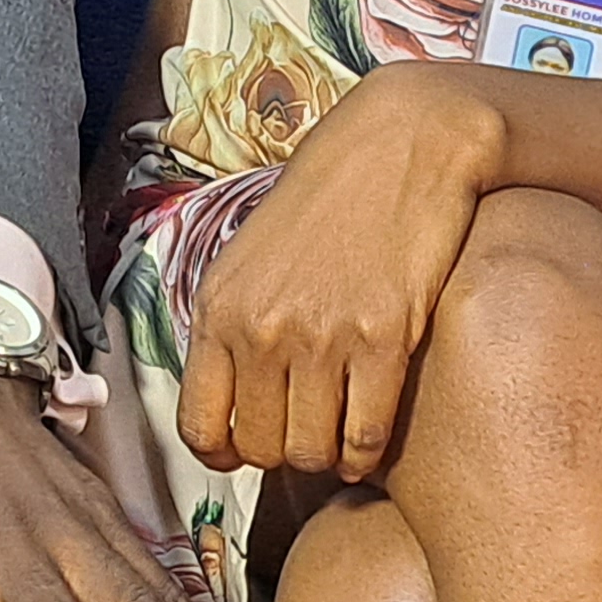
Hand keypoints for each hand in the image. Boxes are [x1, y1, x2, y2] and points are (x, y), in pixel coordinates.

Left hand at [176, 59, 507, 484]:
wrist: (401, 145)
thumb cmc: (326, 203)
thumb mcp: (251, 256)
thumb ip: (233, 326)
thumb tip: (227, 408)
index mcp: (218, 306)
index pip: (199, 427)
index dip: (224, 454)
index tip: (247, 452)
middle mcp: (261, 327)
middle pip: (260, 449)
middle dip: (283, 453)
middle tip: (307, 430)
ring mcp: (322, 335)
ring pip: (312, 454)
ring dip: (327, 456)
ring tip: (339, 434)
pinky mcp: (384, 339)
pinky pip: (366, 438)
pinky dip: (367, 452)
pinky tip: (370, 434)